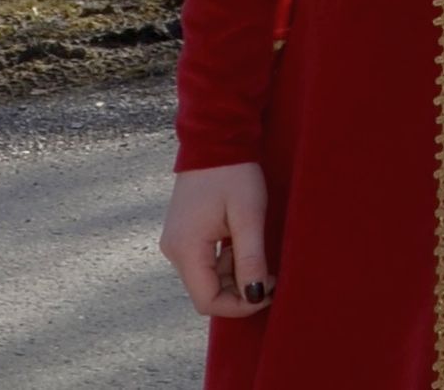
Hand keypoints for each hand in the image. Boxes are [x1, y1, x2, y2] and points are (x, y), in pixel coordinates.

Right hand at [160, 163, 273, 317]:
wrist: (216, 138)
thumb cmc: (235, 174)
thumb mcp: (249, 216)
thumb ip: (250, 259)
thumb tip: (254, 297)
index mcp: (186, 249)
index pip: (207, 301)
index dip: (239, 306)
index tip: (268, 292)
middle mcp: (174, 250)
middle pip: (206, 291)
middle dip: (239, 290)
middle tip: (269, 272)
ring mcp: (176, 242)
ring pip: (206, 277)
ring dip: (234, 274)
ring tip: (257, 250)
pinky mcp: (183, 233)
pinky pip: (203, 261)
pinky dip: (225, 261)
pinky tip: (242, 242)